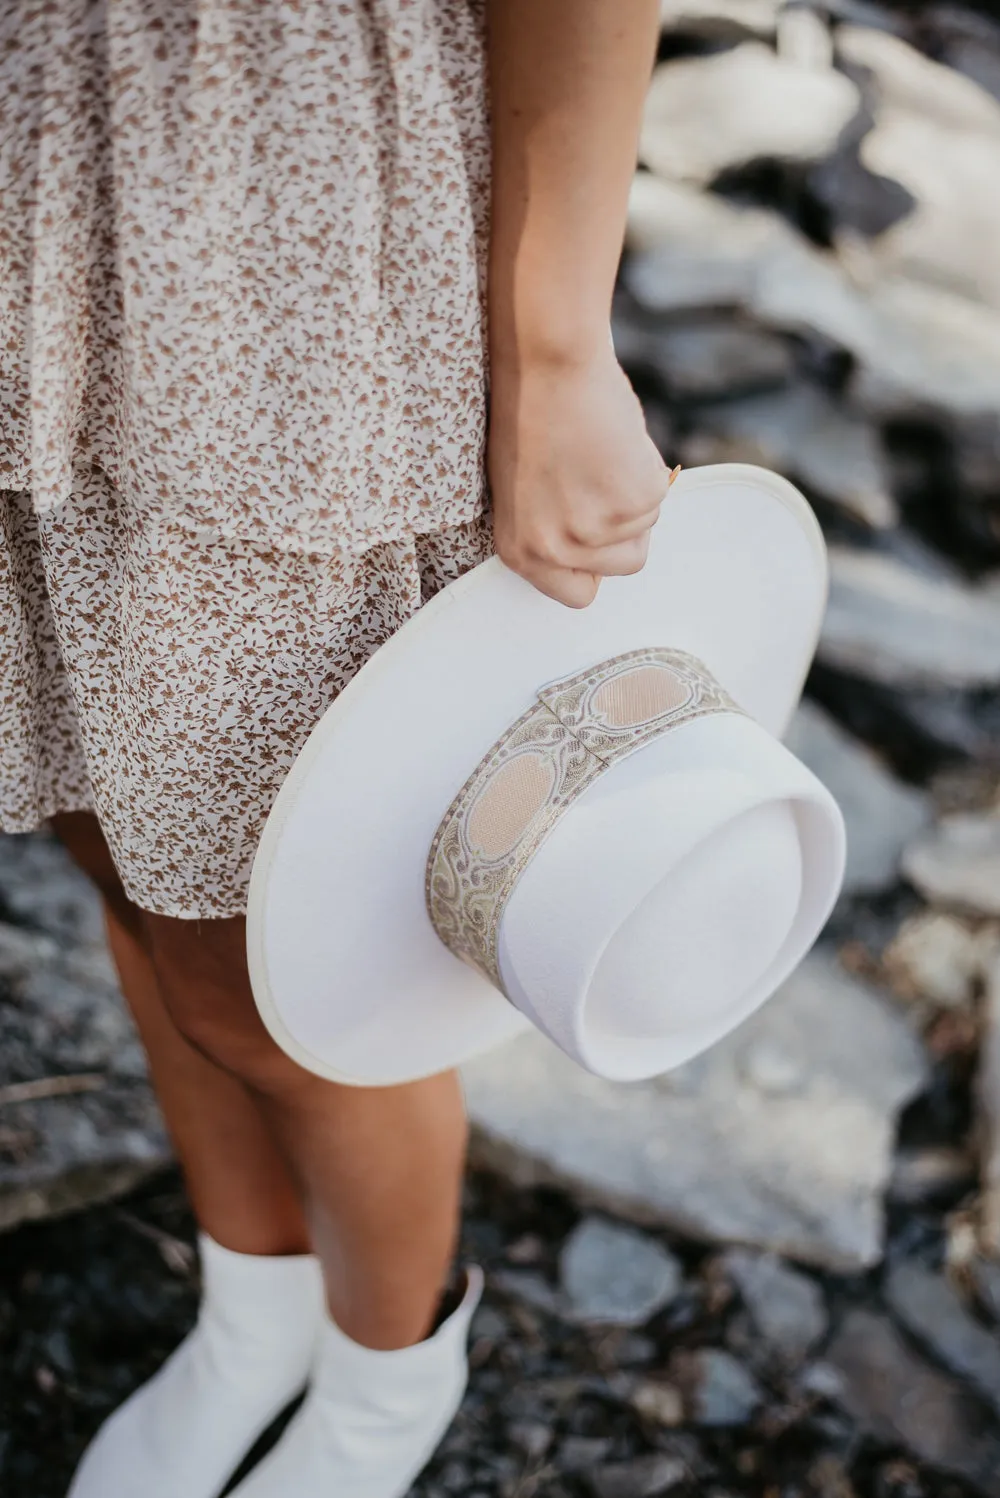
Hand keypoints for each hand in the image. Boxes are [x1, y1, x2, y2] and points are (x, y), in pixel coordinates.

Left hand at [488, 342, 677, 607]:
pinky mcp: (635, 501)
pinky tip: (617, 442)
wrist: (548, 367)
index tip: (597, 536)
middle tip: (600, 480)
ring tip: (602, 454)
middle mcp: (558, 551)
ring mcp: (598, 530)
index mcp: (522, 552)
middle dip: (623, 528)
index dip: (594, 564)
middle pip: (624, 565)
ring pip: (645, 529)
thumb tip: (596, 551)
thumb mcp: (522, 490)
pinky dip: (647, 470)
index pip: (577, 595)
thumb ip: (554, 530)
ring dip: (634, 495)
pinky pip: (660, 498)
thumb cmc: (529, 414)